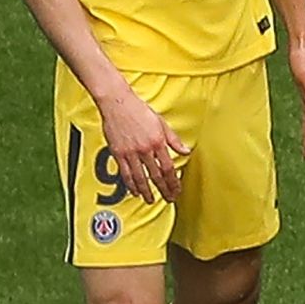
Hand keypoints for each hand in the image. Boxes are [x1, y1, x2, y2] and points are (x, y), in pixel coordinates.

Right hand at [94, 86, 190, 202]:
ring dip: (146, 191)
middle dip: (163, 189)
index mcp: (158, 142)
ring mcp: (130, 152)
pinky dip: (130, 184)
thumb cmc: (140, 111)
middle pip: (156, 175)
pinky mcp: (117, 153)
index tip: (176, 190)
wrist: (118, 103)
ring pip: (140, 177)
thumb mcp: (162, 123)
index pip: (169, 168)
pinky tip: (134, 191)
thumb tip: (186, 151)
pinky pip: (125, 173)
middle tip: (168, 199)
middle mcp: (145, 149)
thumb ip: (174, 140)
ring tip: (150, 200)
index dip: (173, 182)